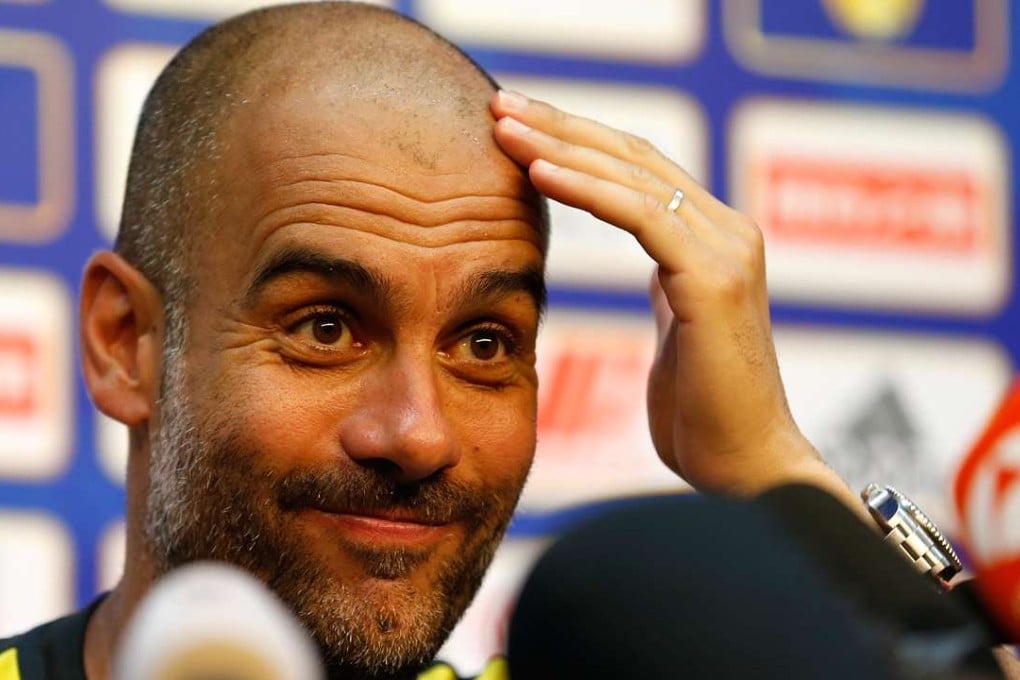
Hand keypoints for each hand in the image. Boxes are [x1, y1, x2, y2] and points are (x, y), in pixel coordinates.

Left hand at [491, 89, 844, 498]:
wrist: (745, 470)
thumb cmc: (705, 413)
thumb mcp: (679, 328)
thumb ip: (669, 283)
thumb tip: (652, 268)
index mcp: (716, 238)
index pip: (638, 169)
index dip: (577, 140)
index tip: (519, 125)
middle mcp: (729, 230)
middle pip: (632, 156)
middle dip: (560, 126)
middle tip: (500, 103)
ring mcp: (727, 250)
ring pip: (632, 177)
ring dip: (561, 146)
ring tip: (503, 126)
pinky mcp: (714, 279)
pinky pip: (642, 217)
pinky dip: (586, 189)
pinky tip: (537, 172)